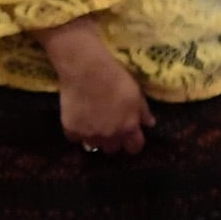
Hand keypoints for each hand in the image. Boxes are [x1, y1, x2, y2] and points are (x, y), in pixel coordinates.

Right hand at [43, 19, 154, 154]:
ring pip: (94, 145)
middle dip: (114, 141)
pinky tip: (80, 119)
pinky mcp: (71, 130)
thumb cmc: (116, 79)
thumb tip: (149, 124)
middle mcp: (110, 136)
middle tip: (110, 128)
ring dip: (96, 138)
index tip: (130, 137)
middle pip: (113, 149)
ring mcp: (89, 135)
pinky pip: (76, 138)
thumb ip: (143, 112)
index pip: (134, 147)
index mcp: (129, 127)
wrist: (86, 70)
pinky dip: (78, 132)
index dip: (133, 143)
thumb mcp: (136, 94)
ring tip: (94, 123)